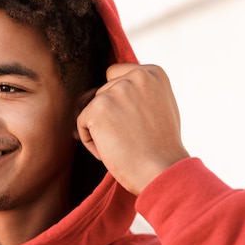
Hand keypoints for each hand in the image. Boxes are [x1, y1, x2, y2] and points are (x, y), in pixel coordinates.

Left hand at [76, 63, 188, 194]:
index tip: (131, 121)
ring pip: (91, 109)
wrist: (162, 171)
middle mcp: (135, 76)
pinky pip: (81, 124)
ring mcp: (115, 91)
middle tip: (131, 138)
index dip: (117, 100)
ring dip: (100, 129)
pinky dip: (92, 142)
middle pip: (102, 93)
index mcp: (152, 73)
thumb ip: (139, 93)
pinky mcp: (97, 108)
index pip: (115, 75)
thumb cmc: (162, 148)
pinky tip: (113, 150)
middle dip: (109, 117)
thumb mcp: (159, 107)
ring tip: (124, 145)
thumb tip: (110, 90)